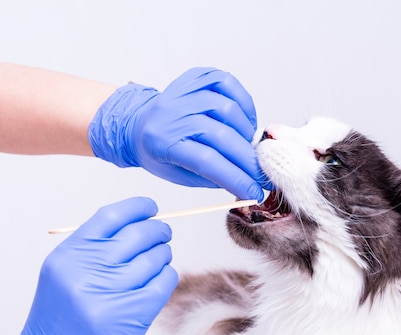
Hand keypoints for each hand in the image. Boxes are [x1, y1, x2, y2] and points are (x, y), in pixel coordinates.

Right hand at [0, 197, 177, 334]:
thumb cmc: (58, 322)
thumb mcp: (63, 276)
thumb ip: (93, 250)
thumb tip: (139, 225)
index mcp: (68, 255)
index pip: (110, 216)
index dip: (137, 208)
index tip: (151, 208)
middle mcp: (86, 270)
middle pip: (138, 234)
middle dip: (158, 231)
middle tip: (163, 235)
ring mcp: (109, 293)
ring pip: (155, 258)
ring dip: (163, 256)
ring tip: (158, 262)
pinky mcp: (130, 316)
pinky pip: (163, 283)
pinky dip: (167, 277)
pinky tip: (161, 280)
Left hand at [89, 68, 267, 200]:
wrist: (140, 124)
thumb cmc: (160, 151)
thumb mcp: (179, 175)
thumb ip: (212, 178)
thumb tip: (247, 182)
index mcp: (162, 142)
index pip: (207, 161)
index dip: (236, 177)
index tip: (254, 191)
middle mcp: (171, 114)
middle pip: (222, 136)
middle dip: (247, 159)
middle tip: (261, 173)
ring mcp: (184, 92)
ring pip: (229, 109)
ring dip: (246, 133)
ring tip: (247, 147)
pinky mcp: (195, 76)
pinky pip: (228, 83)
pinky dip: (243, 103)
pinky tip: (244, 121)